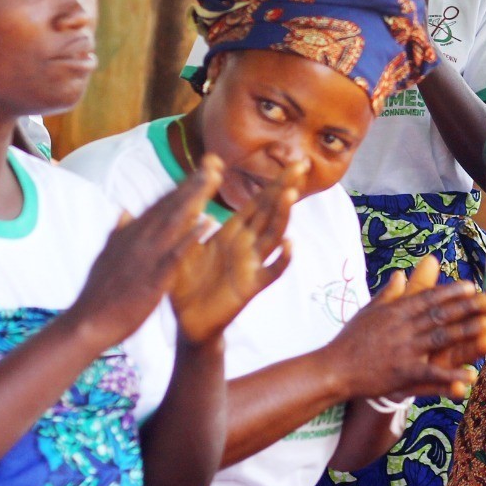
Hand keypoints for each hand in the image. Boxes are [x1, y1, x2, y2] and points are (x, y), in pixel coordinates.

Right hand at [68, 157, 225, 348]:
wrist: (86, 323)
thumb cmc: (99, 294)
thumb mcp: (106, 256)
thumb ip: (118, 233)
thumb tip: (124, 211)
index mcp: (130, 234)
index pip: (159, 205)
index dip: (181, 186)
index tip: (200, 170)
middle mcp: (138, 239)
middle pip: (170, 205)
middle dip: (193, 183)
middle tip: (215, 163)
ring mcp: (146, 256)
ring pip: (174, 221)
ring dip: (195, 198)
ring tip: (214, 178)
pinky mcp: (153, 277)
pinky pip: (176, 253)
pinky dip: (191, 236)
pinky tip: (207, 223)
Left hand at [168, 158, 302, 344]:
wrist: (187, 323)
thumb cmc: (186, 283)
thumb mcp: (184, 243)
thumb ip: (192, 216)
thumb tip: (194, 193)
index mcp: (233, 233)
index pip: (259, 202)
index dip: (275, 182)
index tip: (293, 163)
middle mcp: (247, 245)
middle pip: (271, 212)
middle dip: (285, 188)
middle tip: (302, 164)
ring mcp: (252, 265)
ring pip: (273, 236)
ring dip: (282, 215)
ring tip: (290, 195)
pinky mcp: (250, 287)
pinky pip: (271, 272)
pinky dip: (282, 260)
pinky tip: (290, 245)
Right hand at [326, 258, 485, 400]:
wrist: (332, 369)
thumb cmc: (350, 340)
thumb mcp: (368, 311)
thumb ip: (388, 293)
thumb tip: (399, 273)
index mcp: (396, 311)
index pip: (428, 298)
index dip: (451, 292)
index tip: (471, 286)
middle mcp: (402, 327)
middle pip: (440, 314)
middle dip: (466, 307)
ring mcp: (403, 349)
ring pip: (440, 338)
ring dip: (465, 332)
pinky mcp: (402, 372)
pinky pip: (431, 373)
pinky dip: (452, 375)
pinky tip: (471, 376)